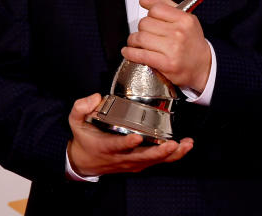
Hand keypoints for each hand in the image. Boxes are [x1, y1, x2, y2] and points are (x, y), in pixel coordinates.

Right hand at [67, 93, 192, 176]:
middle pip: (142, 157)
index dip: (126, 144)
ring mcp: (131, 162)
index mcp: (105, 146)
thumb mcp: (75, 122)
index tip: (136, 138)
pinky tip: (185, 147)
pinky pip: (158, 162)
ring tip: (185, 145)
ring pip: (153, 161)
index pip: (116, 146)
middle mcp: (121, 157)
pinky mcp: (139, 164)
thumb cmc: (83, 139)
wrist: (84, 162)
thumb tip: (96, 97)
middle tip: (172, 144)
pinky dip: (172, 156)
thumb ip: (81, 107)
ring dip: (171, 154)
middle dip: (158, 152)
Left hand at [122, 0, 211, 92]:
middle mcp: (179, 33)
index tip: (150, 20)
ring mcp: (173, 49)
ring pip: (140, 38)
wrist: (204, 66)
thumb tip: (144, 1)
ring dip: (133, 41)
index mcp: (185, 20)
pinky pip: (141, 55)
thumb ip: (165, 6)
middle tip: (144, 34)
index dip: (149, 14)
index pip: (156, 9)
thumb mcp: (186, 20)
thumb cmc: (193, 43)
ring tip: (136, 43)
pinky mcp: (166, 64)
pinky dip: (131, 53)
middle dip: (141, 29)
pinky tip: (129, 52)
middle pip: (145, 23)